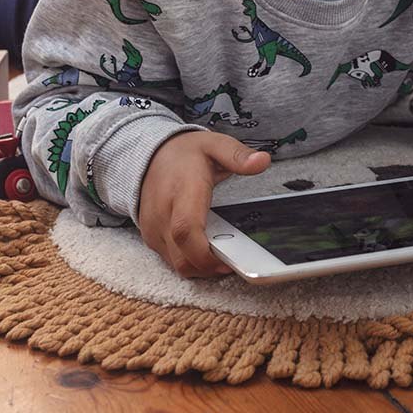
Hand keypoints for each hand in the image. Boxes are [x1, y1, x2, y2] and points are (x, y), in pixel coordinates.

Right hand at [138, 131, 270, 277]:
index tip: (229, 259)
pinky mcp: (150, 237)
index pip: (186, 230)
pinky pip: (171, 261)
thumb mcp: (215, 144)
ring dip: (201, 267)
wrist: (151, 156)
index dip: (206, 253)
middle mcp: (163, 213)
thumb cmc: (185, 153)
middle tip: (234, 260)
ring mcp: (153, 228)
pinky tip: (205, 250)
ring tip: (222, 254)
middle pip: (183, 257)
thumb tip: (262, 161)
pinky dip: (190, 262)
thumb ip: (238, 155)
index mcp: (182, 191)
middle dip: (211, 267)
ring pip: (177, 265)